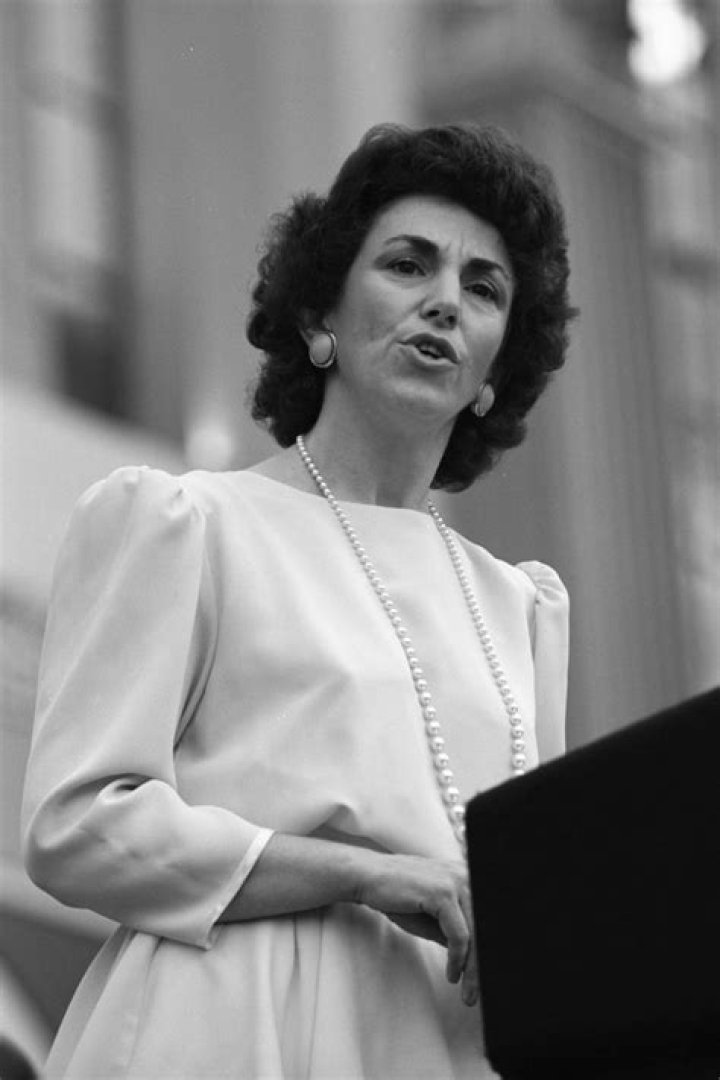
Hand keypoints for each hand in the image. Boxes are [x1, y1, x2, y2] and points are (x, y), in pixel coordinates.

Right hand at [353, 852, 477, 1006]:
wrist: (368, 877)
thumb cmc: (400, 896)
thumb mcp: (435, 920)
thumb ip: (457, 934)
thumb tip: (475, 962)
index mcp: (469, 879)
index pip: (485, 922)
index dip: (483, 954)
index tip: (481, 978)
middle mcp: (467, 876)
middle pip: (485, 930)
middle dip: (481, 966)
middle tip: (476, 993)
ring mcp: (457, 882)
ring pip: (477, 935)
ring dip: (473, 970)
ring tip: (468, 992)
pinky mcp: (442, 893)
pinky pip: (459, 936)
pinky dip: (458, 959)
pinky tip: (452, 974)